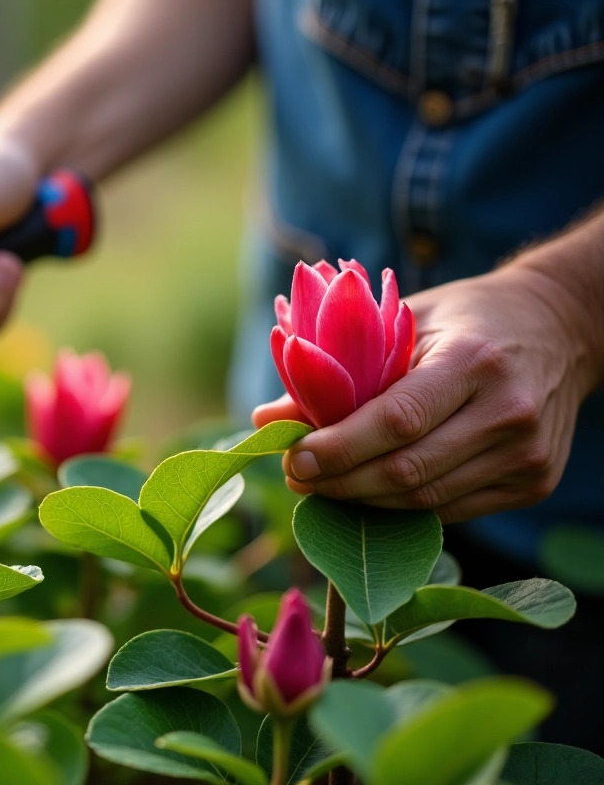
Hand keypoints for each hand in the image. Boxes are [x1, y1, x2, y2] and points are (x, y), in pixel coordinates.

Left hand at [252, 266, 594, 522]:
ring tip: (321, 485)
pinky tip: (368, 492)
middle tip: (295, 477)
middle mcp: (509, 412)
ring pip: (425, 501)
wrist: (561, 328)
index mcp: (474, 360)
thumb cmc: (465, 319)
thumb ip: (338, 369)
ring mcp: (527, 455)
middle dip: (340, 483)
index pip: (397, 421)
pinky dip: (401, 507)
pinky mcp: (534, 483)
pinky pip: (451, 510)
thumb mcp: (404, 321)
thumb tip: (266, 419)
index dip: (339, 448)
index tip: (292, 459)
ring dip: (363, 501)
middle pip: (407, 471)